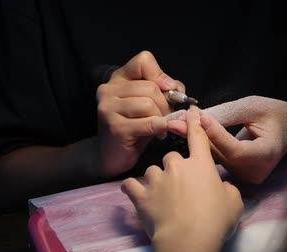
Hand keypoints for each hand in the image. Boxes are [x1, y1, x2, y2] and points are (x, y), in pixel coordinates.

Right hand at [95, 50, 185, 176]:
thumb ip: (163, 91)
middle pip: (151, 87)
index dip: (161, 76)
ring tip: (160, 127)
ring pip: (149, 104)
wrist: (111, 156)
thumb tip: (177, 88)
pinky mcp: (115, 127)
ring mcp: (109, 107)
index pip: (144, 61)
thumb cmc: (134, 129)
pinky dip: (159, 128)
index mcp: (118, 79)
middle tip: (166, 118)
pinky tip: (159, 134)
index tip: (168, 92)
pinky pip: (148, 123)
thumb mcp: (149, 105)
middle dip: (166, 104)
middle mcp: (109, 90)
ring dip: (162, 118)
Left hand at [121, 108, 243, 247]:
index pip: (197, 137)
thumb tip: (221, 187)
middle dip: (175, 167)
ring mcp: (156, 180)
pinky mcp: (141, 196)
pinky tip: (132, 191)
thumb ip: (227, 190)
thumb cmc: (215, 220)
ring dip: (156, 178)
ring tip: (160, 194)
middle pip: (172, 156)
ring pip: (152, 170)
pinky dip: (131, 188)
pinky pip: (130, 185)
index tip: (191, 113)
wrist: (187, 240)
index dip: (194, 123)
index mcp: (201, 164)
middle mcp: (176, 166)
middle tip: (181, 186)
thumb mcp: (234, 203)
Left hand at [167, 96, 286, 183]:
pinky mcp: (238, 181)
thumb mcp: (252, 107)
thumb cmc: (273, 114)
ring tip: (176, 127)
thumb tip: (197, 118)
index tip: (196, 115)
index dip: (214, 134)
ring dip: (195, 145)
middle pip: (220, 157)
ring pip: (214, 163)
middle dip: (196, 138)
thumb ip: (226, 114)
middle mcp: (256, 172)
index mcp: (266, 155)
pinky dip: (200, 152)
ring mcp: (246, 179)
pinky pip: (215, 166)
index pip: (234, 149)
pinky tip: (185, 138)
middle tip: (174, 121)